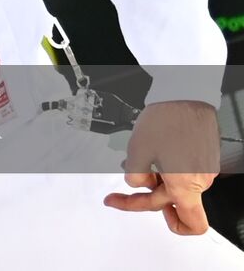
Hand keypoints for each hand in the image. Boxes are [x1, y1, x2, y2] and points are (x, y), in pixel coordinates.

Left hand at [103, 100, 219, 234]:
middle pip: (173, 201)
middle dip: (144, 196)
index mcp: (185, 186)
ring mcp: (204, 169)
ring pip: (176, 185)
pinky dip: (164, 168)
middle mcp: (200, 181)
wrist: (185, 96)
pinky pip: (183, 172)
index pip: (192, 224)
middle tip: (118, 193)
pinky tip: (149, 154)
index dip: (171, 225)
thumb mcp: (137, 152)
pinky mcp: (203, 158)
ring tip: (135, 162)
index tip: (144, 210)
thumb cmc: (166, 120)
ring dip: (153, 179)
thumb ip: (134, 177)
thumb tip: (138, 184)